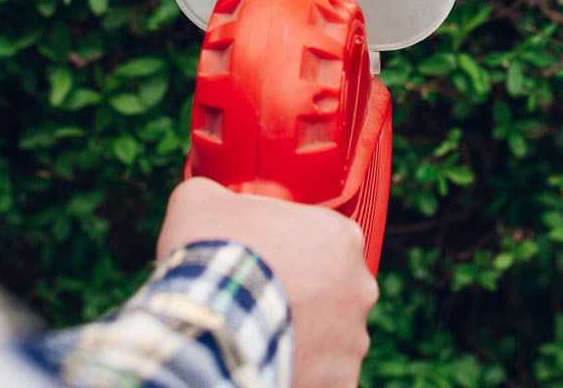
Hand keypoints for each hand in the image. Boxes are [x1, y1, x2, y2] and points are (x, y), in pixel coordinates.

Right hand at [158, 177, 377, 387]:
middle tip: (258, 297)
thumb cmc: (214, 256)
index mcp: (341, 236)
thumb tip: (206, 194)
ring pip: (330, 336)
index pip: (322, 238)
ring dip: (301, 336)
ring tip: (256, 335)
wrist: (210, 323)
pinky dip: (301, 372)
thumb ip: (215, 193)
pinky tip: (267, 363)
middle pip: (332, 288)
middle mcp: (360, 287)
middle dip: (301, 295)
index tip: (262, 256)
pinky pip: (323, 376)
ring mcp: (353, 340)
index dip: (288, 246)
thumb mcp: (202, 200)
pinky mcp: (341, 382)